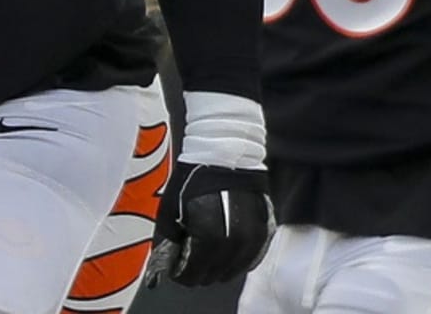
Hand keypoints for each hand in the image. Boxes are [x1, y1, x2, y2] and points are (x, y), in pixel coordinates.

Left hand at [144, 161, 273, 287]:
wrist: (225, 154)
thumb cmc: (194, 177)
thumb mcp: (171, 207)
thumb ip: (168, 240)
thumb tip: (164, 265)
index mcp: (209, 237)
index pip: (193, 274)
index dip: (180, 273)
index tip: (176, 268)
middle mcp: (235, 243)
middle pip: (213, 276)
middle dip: (198, 270)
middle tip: (190, 258)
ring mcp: (254, 240)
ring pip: (233, 271)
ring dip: (217, 267)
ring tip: (206, 252)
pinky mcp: (266, 233)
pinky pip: (249, 259)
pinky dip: (236, 259)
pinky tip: (224, 249)